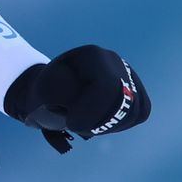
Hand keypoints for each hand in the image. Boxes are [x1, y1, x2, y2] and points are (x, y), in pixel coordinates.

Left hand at [4, 44, 149, 153]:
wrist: (56, 87)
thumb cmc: (47, 90)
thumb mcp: (42, 92)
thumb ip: (56, 99)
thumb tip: (70, 111)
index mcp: (91, 55)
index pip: (105, 86)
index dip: (90, 112)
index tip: (71, 124)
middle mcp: (115, 61)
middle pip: (123, 101)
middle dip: (99, 121)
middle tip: (77, 126)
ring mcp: (128, 76)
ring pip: (133, 110)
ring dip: (107, 125)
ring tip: (84, 122)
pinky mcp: (137, 92)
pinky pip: (138, 114)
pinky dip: (120, 124)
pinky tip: (100, 122)